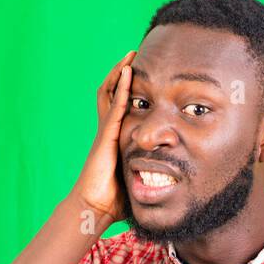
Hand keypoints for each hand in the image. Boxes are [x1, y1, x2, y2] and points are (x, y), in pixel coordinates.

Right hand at [72, 50, 135, 225]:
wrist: (94, 208)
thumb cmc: (114, 200)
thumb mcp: (136, 182)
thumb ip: (148, 175)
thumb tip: (169, 183)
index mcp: (114, 139)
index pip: (120, 107)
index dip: (127, 90)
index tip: (140, 75)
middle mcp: (108, 131)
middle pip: (110, 94)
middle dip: (120, 74)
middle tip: (133, 55)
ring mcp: (106, 132)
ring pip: (110, 95)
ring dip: (119, 74)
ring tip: (130, 56)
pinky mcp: (107, 136)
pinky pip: (115, 107)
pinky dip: (121, 89)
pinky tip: (128, 74)